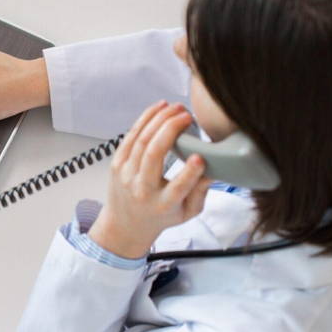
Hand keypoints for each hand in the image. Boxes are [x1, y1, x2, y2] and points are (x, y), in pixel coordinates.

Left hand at [89, 101, 210, 258]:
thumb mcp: (187, 212)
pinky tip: (159, 108)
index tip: (200, 156)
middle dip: (170, 129)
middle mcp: (142, 189)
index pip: (177, 187)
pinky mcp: (117, 163)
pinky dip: (145, 119)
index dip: (189, 172)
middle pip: (153, 154)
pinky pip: (130, 136)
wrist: (126, 224)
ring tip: (175, 107)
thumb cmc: (161, 216)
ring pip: (140, 140)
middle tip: (187, 115)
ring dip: (158, 119)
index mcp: (163, 204)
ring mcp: (126, 175)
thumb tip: (214, 169)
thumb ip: (201, 192)